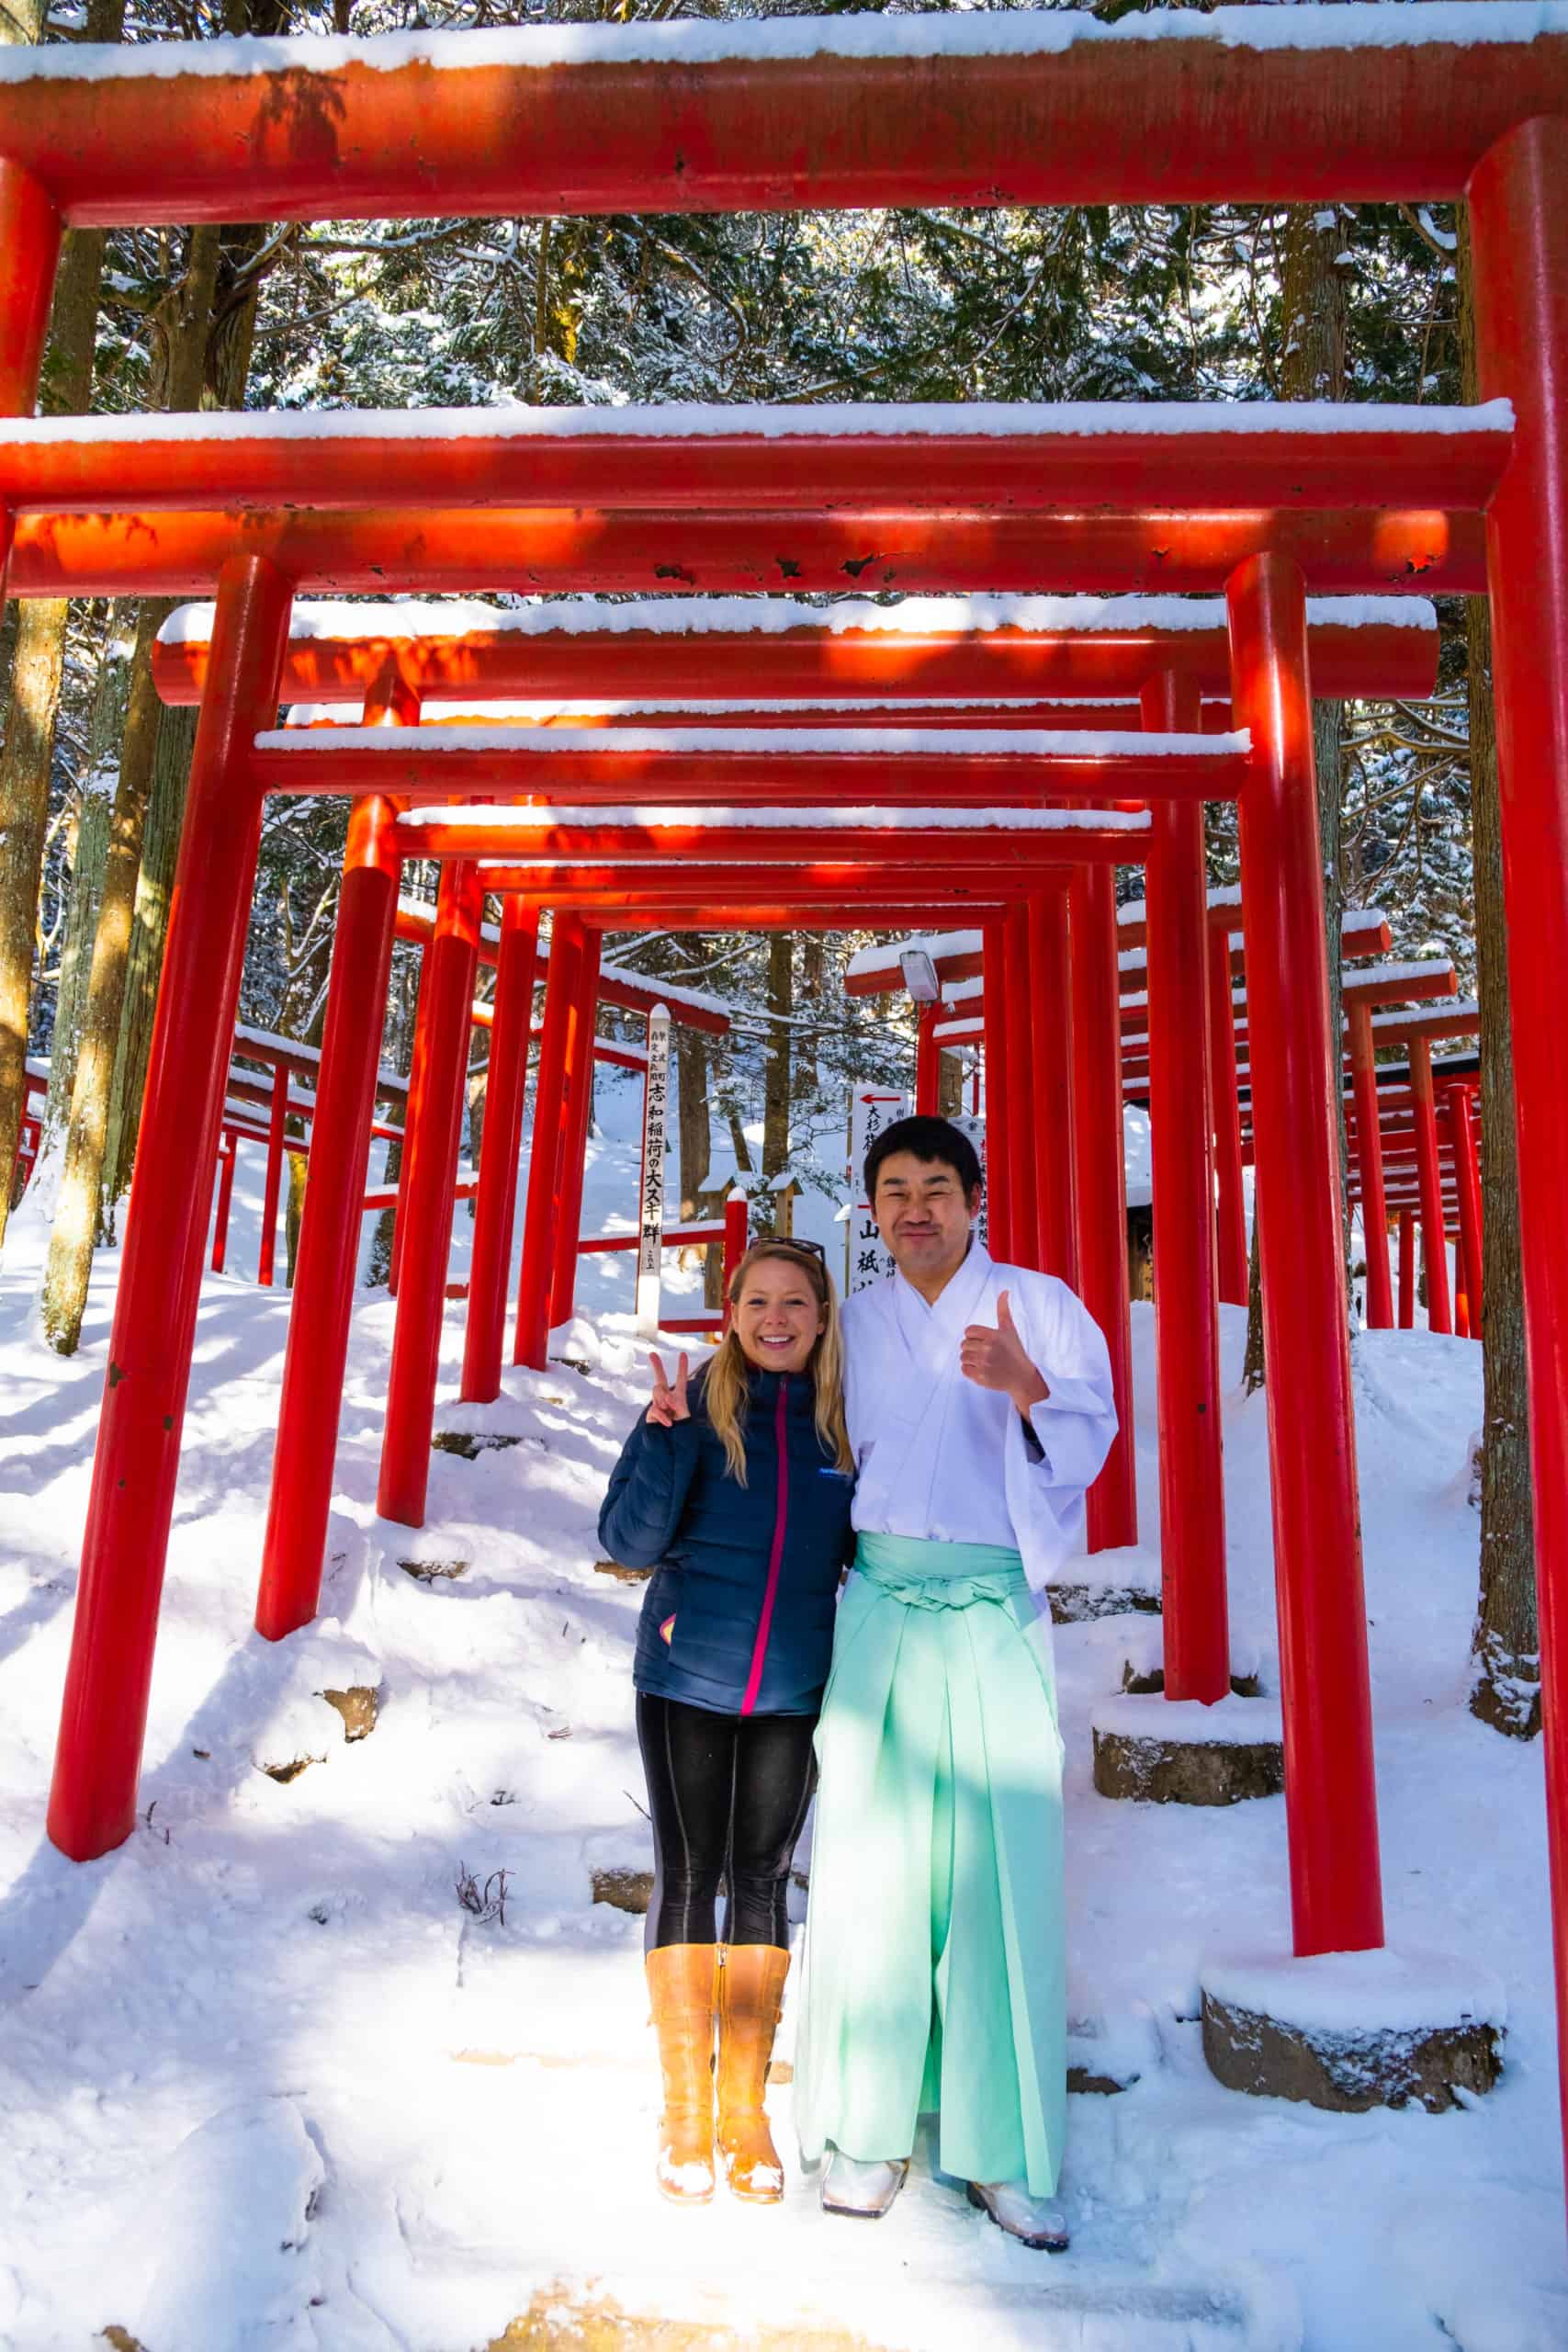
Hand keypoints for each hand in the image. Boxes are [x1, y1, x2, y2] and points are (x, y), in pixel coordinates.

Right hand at [646, 1350, 690, 1427]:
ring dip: (664, 1400)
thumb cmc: (681, 1429)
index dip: (682, 1367)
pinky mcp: (651, 1413)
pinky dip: (663, 1415)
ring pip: (658, 1391)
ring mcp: (657, 1404)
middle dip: (656, 1365)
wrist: (671, 1443)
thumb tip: (665, 1398)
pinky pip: (655, 1408)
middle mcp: (666, 1398)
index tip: (683, 1354)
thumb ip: (675, 1402)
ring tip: (670, 1411)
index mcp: (678, 1396)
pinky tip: (668, 1423)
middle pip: (660, 1379)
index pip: (680, 1379)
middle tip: (652, 1354)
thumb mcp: (683, 1413)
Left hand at [960, 1290, 1048, 1415]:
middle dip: (973, 1348)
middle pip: (964, 1344)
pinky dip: (970, 1370)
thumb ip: (1003, 1310)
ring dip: (970, 1360)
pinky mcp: (981, 1377)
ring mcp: (984, 1364)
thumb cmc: (1014, 1351)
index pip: (968, 1331)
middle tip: (986, 1353)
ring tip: (984, 1361)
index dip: (974, 1337)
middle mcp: (987, 1349)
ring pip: (963, 1357)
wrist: (1021, 1377)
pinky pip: (964, 1370)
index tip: (985, 1342)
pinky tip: (982, 1370)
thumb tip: (1004, 1291)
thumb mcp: (1009, 1329)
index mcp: (993, 1335)